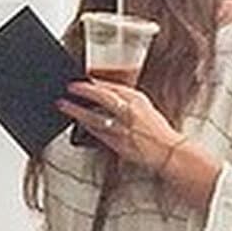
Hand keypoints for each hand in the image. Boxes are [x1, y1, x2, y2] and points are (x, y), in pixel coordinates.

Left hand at [59, 77, 183, 167]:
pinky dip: (86, 126)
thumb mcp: (143, 106)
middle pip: (103, 97)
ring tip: (64, 105)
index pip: (112, 87)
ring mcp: (123, 128)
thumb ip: (124, 99)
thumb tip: (100, 91)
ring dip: (77, 111)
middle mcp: (130, 112)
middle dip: (84, 91)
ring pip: (95, 117)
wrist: (167, 150)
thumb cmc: (155, 129)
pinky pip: (98, 133)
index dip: (93, 83)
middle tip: (69, 88)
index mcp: (137, 99)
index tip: (79, 80)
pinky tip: (78, 122)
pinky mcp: (119, 143)